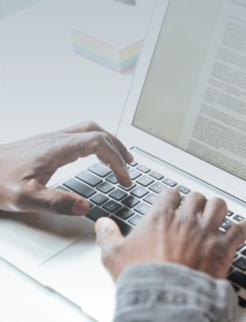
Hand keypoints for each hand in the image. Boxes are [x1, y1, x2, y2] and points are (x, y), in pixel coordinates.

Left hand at [0, 121, 131, 214]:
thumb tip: (86, 206)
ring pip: (90, 130)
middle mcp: (58, 138)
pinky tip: (94, 154)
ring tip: (119, 156)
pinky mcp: (48, 142)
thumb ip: (57, 203)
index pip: (99, 144)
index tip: (123, 177)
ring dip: (108, 141)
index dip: (117, 160)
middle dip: (118, 147)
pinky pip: (80, 135)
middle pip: (98, 132)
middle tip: (129, 164)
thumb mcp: (26, 198)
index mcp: (58, 148)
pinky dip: (96, 142)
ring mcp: (53, 138)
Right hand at [95, 189, 245, 279]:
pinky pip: (240, 230)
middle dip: (196, 202)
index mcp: (162, 217)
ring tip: (217, 213)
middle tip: (195, 210)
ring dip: (218, 209)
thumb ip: (107, 236)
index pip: (170, 194)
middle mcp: (186, 219)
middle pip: (196, 197)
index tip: (173, 202)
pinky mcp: (223, 247)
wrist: (166, 299)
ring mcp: (206, 231)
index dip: (172, 197)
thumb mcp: (114, 256)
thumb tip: (101, 224)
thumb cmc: (143, 278)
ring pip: (219, 206)